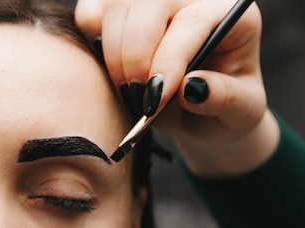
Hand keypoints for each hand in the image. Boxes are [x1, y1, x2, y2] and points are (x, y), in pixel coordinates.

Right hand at [75, 0, 278, 177]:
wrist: (200, 113)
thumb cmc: (223, 108)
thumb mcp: (240, 111)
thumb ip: (224, 98)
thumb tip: (192, 88)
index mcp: (229, 13)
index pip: (192, 21)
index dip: (169, 60)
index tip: (156, 99)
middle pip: (149, 5)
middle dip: (135, 56)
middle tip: (140, 98)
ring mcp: (153, 1)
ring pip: (117, 6)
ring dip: (114, 54)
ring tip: (129, 90)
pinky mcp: (121, 11)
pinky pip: (92, 11)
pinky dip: (91, 34)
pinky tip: (108, 63)